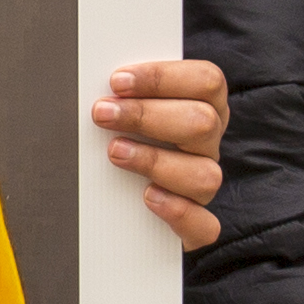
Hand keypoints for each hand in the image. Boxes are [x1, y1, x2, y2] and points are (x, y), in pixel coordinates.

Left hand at [100, 58, 227, 251]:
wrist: (114, 202)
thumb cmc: (119, 136)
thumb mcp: (123, 107)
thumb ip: (122, 93)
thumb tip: (96, 84)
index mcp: (203, 104)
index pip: (205, 81)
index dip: (163, 78)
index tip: (118, 82)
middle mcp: (208, 143)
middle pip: (203, 122)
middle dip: (146, 115)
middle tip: (103, 114)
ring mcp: (204, 183)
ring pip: (204, 174)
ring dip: (155, 160)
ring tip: (116, 153)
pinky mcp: (197, 224)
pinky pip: (204, 225)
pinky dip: (178, 212)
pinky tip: (148, 198)